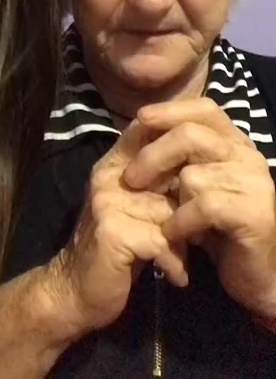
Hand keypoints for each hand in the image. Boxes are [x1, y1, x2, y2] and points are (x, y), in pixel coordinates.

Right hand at [49, 119, 187, 336]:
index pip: (147, 129)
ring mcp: (107, 202)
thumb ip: (156, 183)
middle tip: (202, 230)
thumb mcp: (134, 208)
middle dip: (189, 204)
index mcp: (114, 164)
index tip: (204, 171)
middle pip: (167, 173)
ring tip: (186, 256)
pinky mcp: (112, 232)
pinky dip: (174, 262)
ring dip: (184, 239)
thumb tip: (201, 162)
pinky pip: (161, 240)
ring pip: (168, 210)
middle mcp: (108, 176)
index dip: (179, 140)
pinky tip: (177, 276)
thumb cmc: (115, 248)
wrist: (74, 292)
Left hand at [123, 98, 275, 319]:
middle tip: (130, 179)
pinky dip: (181, 221)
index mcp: (235, 142)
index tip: (141, 118)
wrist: (254, 276)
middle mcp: (248, 156)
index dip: (171, 110)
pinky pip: (203, 206)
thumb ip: (178, 157)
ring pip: (193, 175)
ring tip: (170, 219)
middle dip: (153, 155)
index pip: (205, 109)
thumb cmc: (217, 228)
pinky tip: (174, 234)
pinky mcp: (255, 214)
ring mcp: (255, 184)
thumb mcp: (195, 185)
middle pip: (191, 135)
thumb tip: (139, 128)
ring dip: (172, 201)